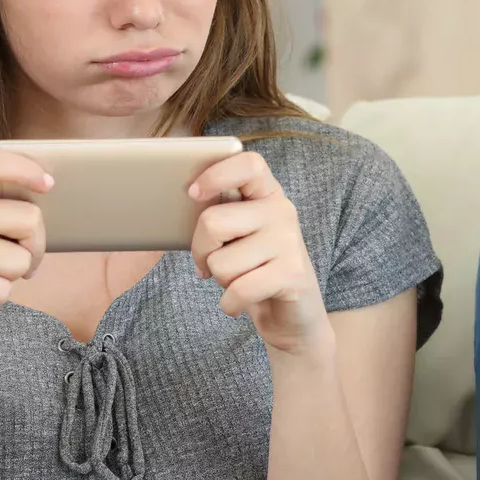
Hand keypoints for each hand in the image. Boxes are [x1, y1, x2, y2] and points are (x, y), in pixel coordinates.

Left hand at [188, 151, 330, 356]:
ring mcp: (290, 242)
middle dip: (200, 251)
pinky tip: (241, 302)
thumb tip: (186, 203)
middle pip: (212, 222)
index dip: (216, 174)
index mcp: (266, 193)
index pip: (248, 164)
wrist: (293, 315)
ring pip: (221, 263)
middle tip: (211, 263)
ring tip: (240, 279)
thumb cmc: (253, 269)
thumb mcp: (237, 236)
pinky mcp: (293, 274)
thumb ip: (219, 214)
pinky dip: (230, 303)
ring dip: (221, 281)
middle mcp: (282, 211)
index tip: (192, 193)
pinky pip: (238, 290)